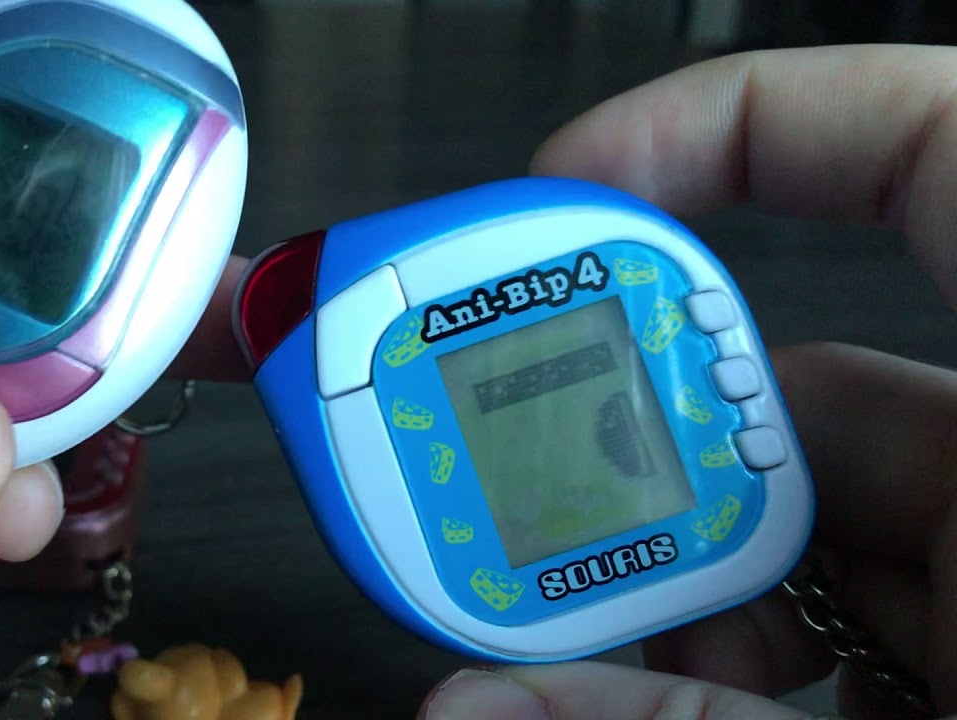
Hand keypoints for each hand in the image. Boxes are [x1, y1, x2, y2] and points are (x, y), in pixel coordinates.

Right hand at [418, 44, 956, 719]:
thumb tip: (477, 715)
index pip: (933, 158)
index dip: (740, 129)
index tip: (573, 188)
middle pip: (798, 403)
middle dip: (634, 451)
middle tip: (500, 495)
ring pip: (793, 554)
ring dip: (656, 599)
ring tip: (533, 662)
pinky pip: (823, 652)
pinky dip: (717, 681)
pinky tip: (625, 717)